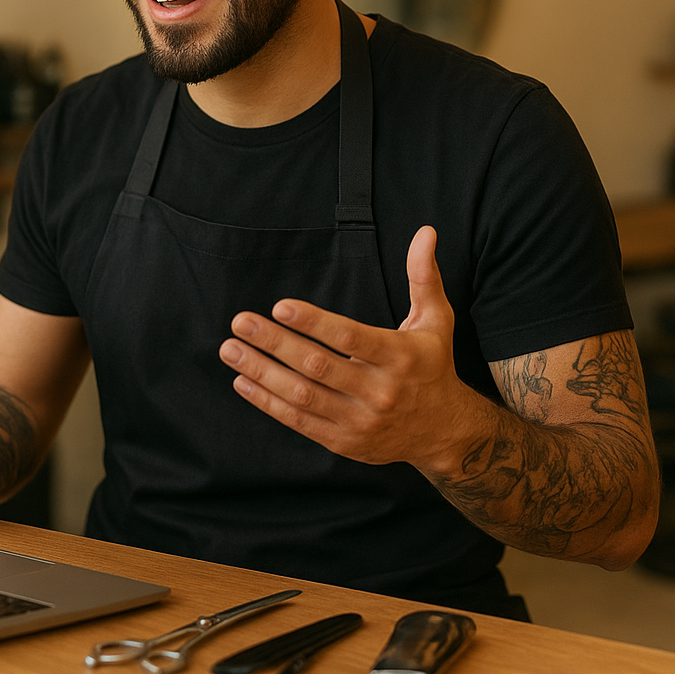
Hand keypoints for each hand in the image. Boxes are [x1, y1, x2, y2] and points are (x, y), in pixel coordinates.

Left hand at [218, 225, 471, 468]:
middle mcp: (379, 391)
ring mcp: (360, 420)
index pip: (350, 338)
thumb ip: (424, 276)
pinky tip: (244, 381)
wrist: (443, 433)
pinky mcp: (343, 442)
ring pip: (303, 396)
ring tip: (231, 350)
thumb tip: (425, 231)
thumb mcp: (436, 321)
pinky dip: (268, 402)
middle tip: (241, 322)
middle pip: (318, 366)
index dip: (314, 322)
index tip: (280, 306)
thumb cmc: (432, 367)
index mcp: (399, 357)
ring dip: (262, 372)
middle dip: (275, 343)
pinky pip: (299, 422)